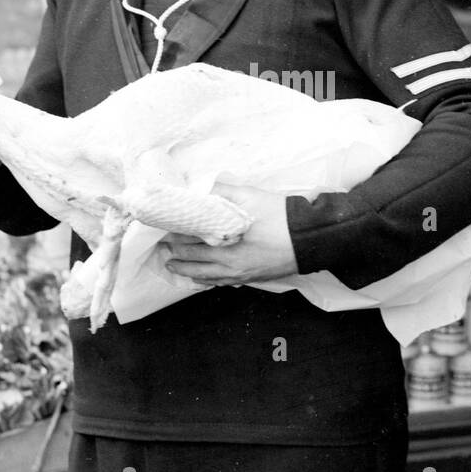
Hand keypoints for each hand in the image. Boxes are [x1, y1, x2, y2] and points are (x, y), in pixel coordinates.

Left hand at [162, 184, 297, 286]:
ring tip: (172, 266)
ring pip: (204, 276)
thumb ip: (222, 190)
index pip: (190, 242)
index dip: (174, 236)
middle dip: (175, 254)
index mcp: (225, 244)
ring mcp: (240, 274)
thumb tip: (201, 188)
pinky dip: (206, 281)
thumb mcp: (250, 196)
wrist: (308, 238)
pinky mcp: (250, 278)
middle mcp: (229, 263)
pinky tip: (201, 279)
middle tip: (161, 249)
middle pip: (194, 261)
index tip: (162, 231)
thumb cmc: (279, 216)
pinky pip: (221, 283)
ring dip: (186, 271)